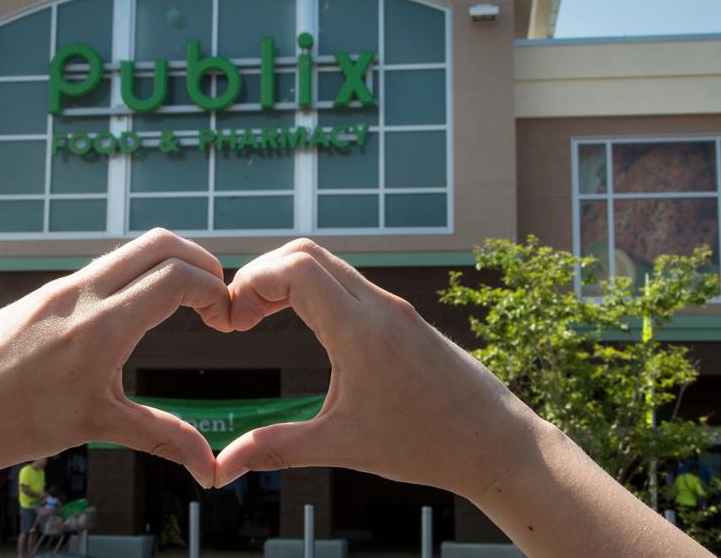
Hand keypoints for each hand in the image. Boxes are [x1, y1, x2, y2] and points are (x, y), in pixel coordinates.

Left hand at [0, 228, 231, 485]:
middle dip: (202, 262)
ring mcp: (59, 288)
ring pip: (129, 252)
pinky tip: (134, 316)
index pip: (178, 277)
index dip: (214, 292)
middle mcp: (81, 293)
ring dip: (167, 266)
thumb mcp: (96, 427)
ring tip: (183, 305)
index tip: (225, 321)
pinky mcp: (43, 294)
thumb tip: (209, 468)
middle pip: (161, 243)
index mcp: (101, 325)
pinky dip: (134, 278)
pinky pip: (100, 269)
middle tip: (216, 298)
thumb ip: (161, 436)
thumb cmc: (14, 424)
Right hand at [213, 239, 543, 497]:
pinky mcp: (400, 316)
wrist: (496, 441)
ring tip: (260, 319)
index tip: (232, 323)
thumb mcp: (344, 447)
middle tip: (239, 317)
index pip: (296, 269)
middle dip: (261, 275)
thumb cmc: (428, 445)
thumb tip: (224, 467)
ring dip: (286, 280)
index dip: (251, 283)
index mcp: (361, 332)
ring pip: (328, 264)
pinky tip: (300, 322)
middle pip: (305, 253)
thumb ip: (278, 448)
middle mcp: (379, 307)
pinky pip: (348, 282)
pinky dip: (313, 289)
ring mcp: (393, 307)